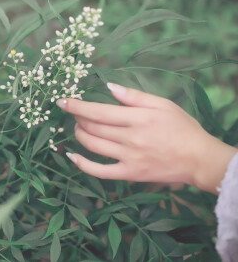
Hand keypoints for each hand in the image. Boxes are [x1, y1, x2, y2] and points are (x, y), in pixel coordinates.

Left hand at [57, 83, 237, 194]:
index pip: (98, 111)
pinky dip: (82, 164)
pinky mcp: (129, 174)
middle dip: (78, 118)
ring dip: (79, 135)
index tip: (62, 100)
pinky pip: (100, 171)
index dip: (76, 106)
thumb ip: (134, 96)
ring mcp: (128, 158)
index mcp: (138, 118)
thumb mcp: (163, 104)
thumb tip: (109, 87)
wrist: (198, 159)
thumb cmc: (183, 128)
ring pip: (92, 146)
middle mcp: (130, 138)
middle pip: (92, 127)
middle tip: (76, 114)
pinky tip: (71, 156)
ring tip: (77, 128)